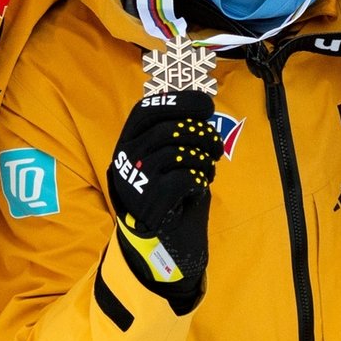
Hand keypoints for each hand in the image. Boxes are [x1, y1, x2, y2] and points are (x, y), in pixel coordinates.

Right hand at [108, 90, 221, 310]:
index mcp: (127, 140)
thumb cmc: (168, 189)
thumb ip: (176, 131)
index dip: (179, 102)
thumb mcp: (166, 154)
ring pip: (179, 154)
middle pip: (170, 130)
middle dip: (202, 134)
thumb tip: (201, 106)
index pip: (147, 109)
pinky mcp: (150, 202)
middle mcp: (125, 157)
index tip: (205, 106)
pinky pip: (184, 178)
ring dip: (203, 159)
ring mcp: (135, 180)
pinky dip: (199, 179)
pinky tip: (200, 185)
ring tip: (208, 169)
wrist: (162, 238)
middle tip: (215, 146)